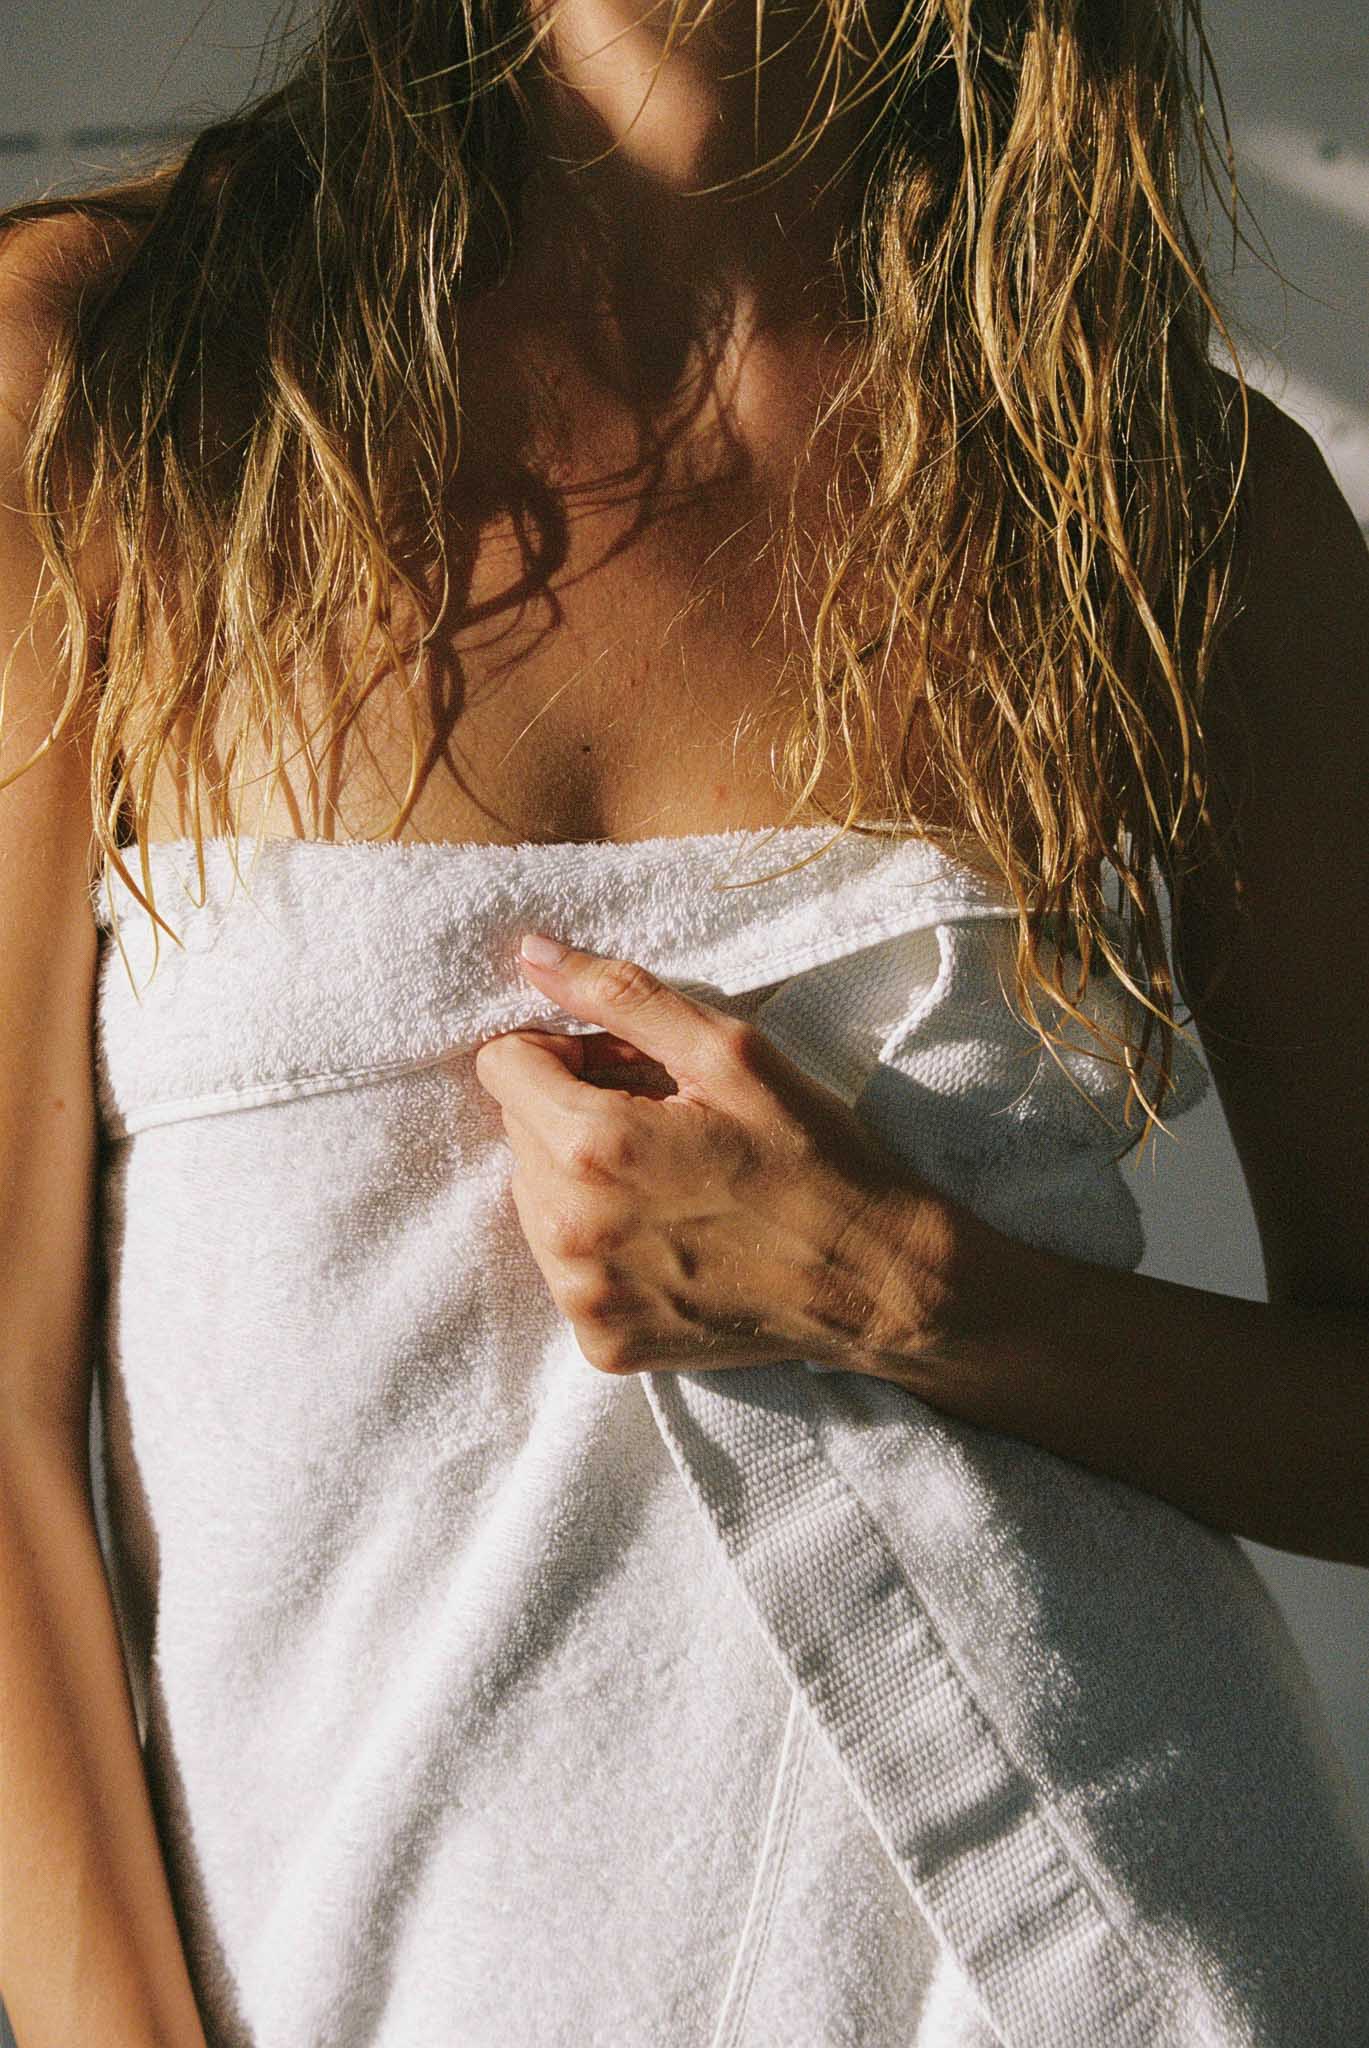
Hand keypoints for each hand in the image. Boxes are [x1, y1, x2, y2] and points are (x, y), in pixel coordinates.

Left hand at [470, 931, 958, 1377]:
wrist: (871, 1277)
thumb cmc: (811, 1155)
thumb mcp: (729, 1052)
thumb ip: (619, 997)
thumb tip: (532, 956)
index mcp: (592, 1146)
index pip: (502, 1065)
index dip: (563, 1051)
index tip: (626, 1070)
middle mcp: (568, 1229)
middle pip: (516, 1132)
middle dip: (573, 1114)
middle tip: (663, 1124)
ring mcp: (581, 1295)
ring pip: (534, 1200)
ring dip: (582, 1180)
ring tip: (670, 1182)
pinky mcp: (601, 1339)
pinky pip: (565, 1268)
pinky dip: (603, 1246)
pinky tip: (671, 1238)